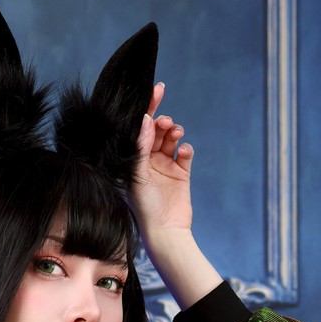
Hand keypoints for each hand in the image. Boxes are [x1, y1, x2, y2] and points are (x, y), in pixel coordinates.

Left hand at [129, 82, 193, 244]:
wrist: (165, 231)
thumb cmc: (145, 206)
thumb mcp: (139, 173)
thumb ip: (141, 146)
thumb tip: (146, 118)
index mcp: (134, 158)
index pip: (140, 128)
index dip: (148, 108)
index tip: (157, 90)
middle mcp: (149, 160)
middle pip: (157, 130)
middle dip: (163, 121)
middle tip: (166, 122)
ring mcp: (166, 166)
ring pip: (171, 139)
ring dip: (174, 132)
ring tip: (176, 133)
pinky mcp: (182, 173)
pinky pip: (185, 153)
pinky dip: (186, 148)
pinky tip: (184, 152)